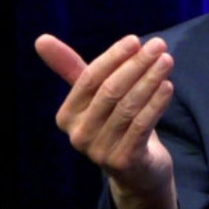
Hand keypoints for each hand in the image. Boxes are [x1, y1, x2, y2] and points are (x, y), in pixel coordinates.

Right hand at [35, 33, 176, 208]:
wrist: (137, 170)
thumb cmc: (114, 122)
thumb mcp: (94, 96)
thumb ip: (71, 68)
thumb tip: (41, 38)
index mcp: (66, 116)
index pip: (89, 79)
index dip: (113, 57)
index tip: (135, 39)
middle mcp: (78, 135)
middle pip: (110, 91)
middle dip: (136, 64)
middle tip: (159, 44)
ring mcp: (99, 151)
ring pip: (128, 107)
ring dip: (150, 80)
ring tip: (167, 60)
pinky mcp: (123, 161)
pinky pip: (141, 126)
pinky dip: (156, 104)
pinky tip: (168, 86)